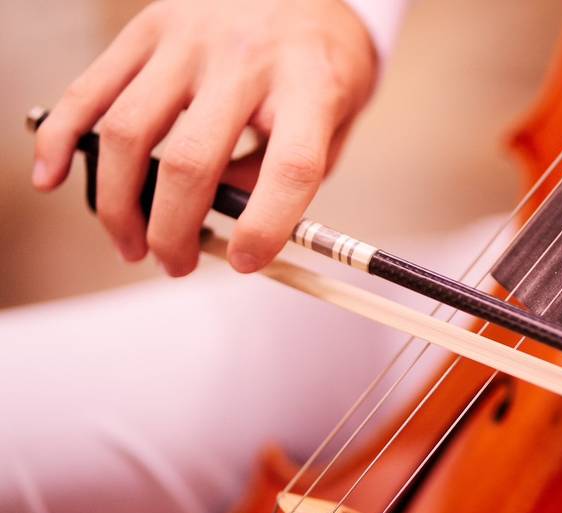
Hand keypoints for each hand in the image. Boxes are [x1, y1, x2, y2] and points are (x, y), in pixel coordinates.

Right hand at [33, 0, 376, 275]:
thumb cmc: (321, 65)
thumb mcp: (332, 123)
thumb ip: (284, 174)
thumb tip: (223, 223)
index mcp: (311, 86)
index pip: (290, 169)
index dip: (265, 228)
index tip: (246, 261)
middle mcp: (247, 59)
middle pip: (191, 161)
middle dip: (173, 233)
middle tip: (174, 263)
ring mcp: (191, 39)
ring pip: (130, 133)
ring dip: (119, 204)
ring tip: (130, 242)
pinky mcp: (149, 27)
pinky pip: (92, 88)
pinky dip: (64, 138)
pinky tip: (55, 177)